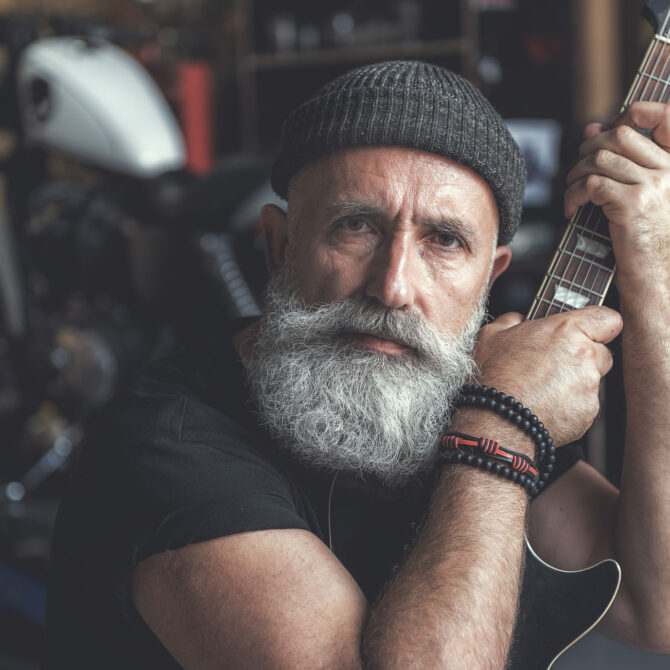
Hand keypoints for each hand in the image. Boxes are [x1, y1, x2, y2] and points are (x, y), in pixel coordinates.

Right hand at [473, 307, 621, 446]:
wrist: (495, 421)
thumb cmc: (494, 377)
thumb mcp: (491, 335)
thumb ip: (512, 320)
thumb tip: (518, 319)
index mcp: (565, 330)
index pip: (608, 319)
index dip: (598, 326)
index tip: (588, 332)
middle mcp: (584, 356)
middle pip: (602, 353)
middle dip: (584, 358)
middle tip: (554, 366)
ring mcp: (589, 386)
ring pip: (593, 381)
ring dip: (575, 383)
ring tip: (544, 390)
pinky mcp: (588, 413)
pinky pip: (585, 405)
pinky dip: (570, 406)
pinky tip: (546, 406)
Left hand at [564, 101, 669, 293]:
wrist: (655, 276)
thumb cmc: (644, 241)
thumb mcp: (636, 195)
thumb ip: (619, 160)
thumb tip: (592, 128)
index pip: (652, 120)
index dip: (624, 117)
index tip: (600, 134)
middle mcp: (668, 170)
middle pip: (618, 135)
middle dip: (588, 149)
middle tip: (577, 172)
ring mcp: (652, 186)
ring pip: (600, 159)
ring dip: (575, 175)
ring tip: (572, 194)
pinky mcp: (632, 204)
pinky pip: (591, 185)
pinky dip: (572, 195)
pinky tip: (571, 210)